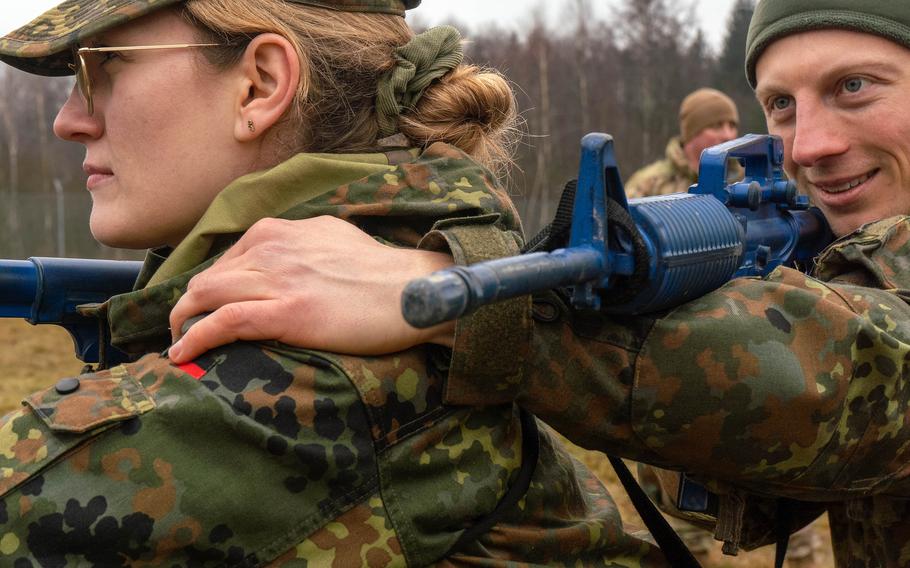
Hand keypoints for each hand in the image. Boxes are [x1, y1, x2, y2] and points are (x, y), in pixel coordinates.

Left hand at [168, 216, 455, 362]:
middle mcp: (272, 248)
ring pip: (206, 297)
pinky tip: (184, 354)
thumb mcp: (331, 237)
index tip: (205, 310)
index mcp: (279, 230)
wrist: (412, 289)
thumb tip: (281, 259)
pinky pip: (225, 322)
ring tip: (180, 346)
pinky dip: (197, 338)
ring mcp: (279, 279)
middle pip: (206, 279)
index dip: (209, 289)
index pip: (225, 259)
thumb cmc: (379, 271)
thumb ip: (298, 244)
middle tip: (184, 332)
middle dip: (187, 308)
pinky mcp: (288, 312)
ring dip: (184, 324)